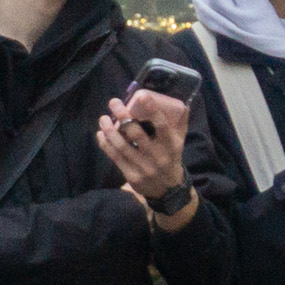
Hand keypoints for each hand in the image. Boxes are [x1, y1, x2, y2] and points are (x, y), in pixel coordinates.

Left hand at [97, 89, 189, 205]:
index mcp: (171, 145)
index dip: (152, 110)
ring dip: (109, 130)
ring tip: (103, 118)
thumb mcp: (179, 141)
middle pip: (136, 133)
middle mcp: (158, 156)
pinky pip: (115, 157)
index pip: (162, 125)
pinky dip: (105, 144)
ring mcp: (143, 167)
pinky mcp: (132, 176)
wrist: (168, 188)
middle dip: (123, 115)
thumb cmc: (171, 157)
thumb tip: (183, 103)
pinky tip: (101, 134)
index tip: (141, 96)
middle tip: (114, 103)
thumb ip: (181, 122)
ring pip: (122, 146)